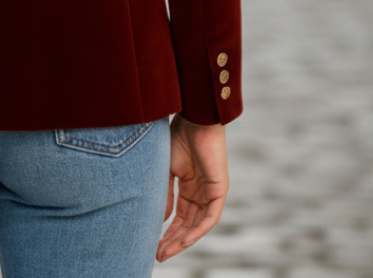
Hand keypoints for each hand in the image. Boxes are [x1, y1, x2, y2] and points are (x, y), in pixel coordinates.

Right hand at [156, 113, 228, 262]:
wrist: (194, 118)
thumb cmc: (179, 136)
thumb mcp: (167, 169)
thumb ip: (165, 193)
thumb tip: (162, 219)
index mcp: (188, 185)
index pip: (179, 215)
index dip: (167, 230)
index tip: (152, 244)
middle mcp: (200, 192)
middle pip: (187, 223)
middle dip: (173, 240)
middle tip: (158, 254)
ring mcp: (211, 191)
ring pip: (198, 224)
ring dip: (183, 240)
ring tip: (166, 251)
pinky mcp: (220, 189)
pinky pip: (210, 217)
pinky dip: (197, 230)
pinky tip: (184, 240)